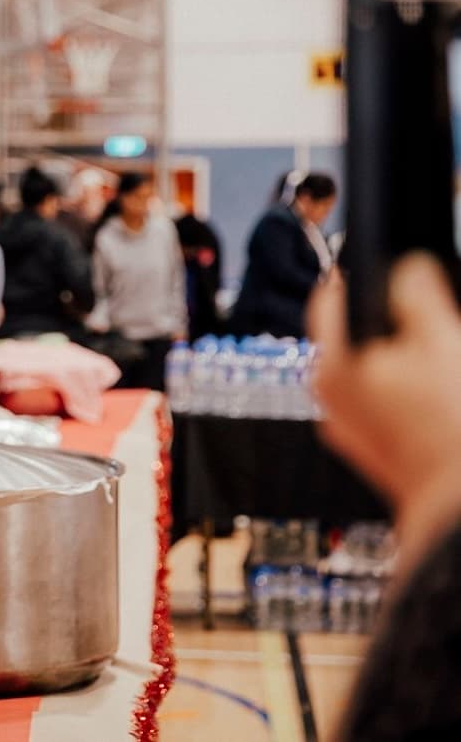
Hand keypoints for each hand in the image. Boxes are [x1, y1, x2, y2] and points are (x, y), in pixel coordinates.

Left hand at [308, 255, 460, 501]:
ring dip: (408, 361)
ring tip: (445, 367)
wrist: (458, 507)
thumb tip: (404, 267)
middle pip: (360, 337)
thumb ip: (414, 291)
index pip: (330, 298)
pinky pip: (389, 406)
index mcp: (330, 366)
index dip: (362, 276)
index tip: (395, 270)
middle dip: (398, 325)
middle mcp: (327, 398)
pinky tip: (442, 401)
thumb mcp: (439, 339)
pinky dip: (411, 395)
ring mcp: (349, 429)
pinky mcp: (375, 452)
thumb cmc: (450, 426)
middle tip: (437, 324)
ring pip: (377, 372)